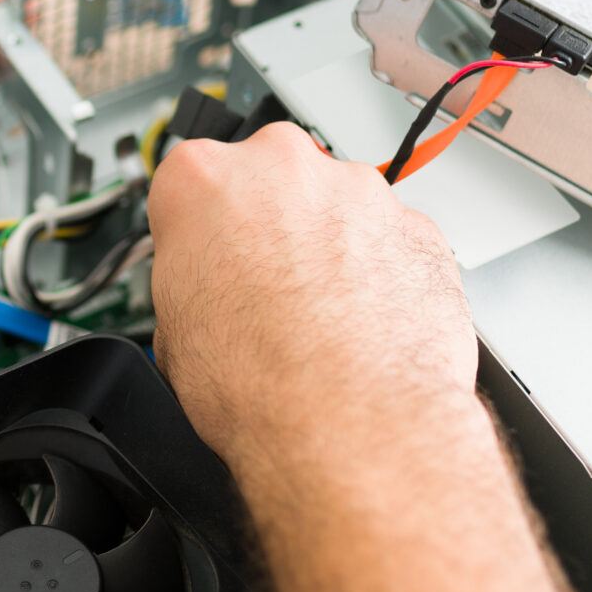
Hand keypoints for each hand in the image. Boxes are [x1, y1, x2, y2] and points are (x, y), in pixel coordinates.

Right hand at [147, 122, 480, 486]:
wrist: (349, 424)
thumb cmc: (260, 384)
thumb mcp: (172, 331)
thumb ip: (192, 278)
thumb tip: (206, 291)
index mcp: (203, 178)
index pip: (192, 185)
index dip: (201, 232)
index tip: (211, 259)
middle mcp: (283, 167)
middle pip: (272, 182)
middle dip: (272, 228)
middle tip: (265, 292)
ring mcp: (358, 191)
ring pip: (338, 208)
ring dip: (331, 250)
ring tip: (321, 322)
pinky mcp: (418, 225)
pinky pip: (392, 240)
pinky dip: (380, 274)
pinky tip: (363, 327)